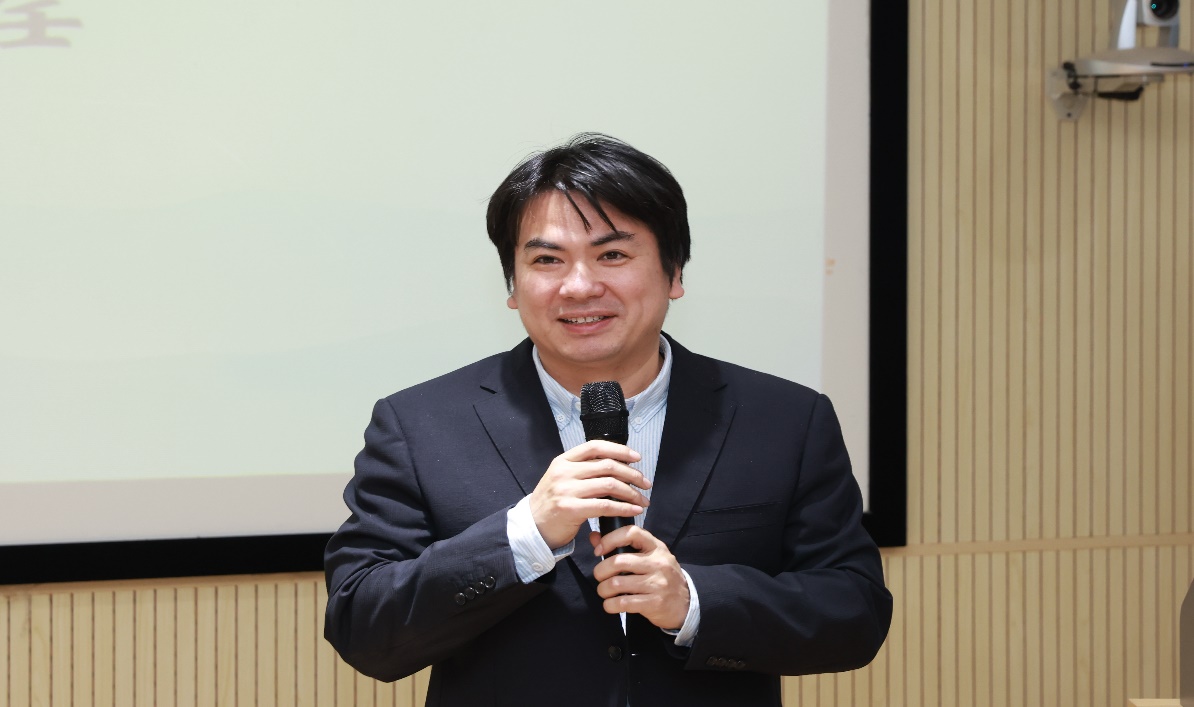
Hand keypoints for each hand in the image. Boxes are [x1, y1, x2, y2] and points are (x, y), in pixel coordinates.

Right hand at [528, 440, 650, 548]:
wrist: (533, 527)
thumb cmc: (552, 503)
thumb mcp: (562, 479)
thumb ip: (583, 471)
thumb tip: (616, 467)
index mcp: (563, 461)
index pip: (595, 447)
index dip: (619, 450)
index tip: (636, 457)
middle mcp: (564, 472)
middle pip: (607, 466)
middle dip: (632, 474)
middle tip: (645, 483)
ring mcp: (566, 490)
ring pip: (609, 485)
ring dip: (631, 492)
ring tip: (642, 500)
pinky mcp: (571, 509)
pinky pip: (605, 505)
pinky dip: (624, 508)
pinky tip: (634, 511)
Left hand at [590, 526, 688, 629]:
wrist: (685, 603)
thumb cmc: (661, 577)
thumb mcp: (648, 557)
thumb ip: (622, 546)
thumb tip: (594, 537)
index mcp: (656, 547)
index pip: (631, 533)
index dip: (610, 539)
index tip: (599, 550)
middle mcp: (658, 563)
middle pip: (619, 561)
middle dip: (601, 571)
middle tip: (599, 576)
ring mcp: (658, 584)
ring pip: (617, 584)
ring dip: (603, 589)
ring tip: (604, 591)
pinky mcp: (654, 603)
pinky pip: (623, 603)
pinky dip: (610, 605)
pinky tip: (610, 604)